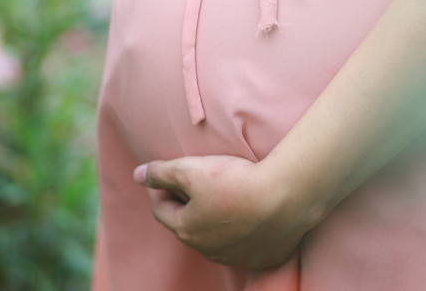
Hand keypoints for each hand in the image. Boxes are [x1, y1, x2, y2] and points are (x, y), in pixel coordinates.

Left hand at [133, 155, 321, 267]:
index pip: (162, 210)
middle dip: (186, 205)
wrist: (287, 197)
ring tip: (224, 196)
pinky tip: (251, 212)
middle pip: (189, 225)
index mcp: (187, 230)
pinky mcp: (263, 256)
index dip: (159, 189)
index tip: (164, 175)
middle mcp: (209, 250)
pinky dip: (243, 230)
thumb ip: (161, 172)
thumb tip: (138, 174)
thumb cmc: (235, 181)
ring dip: (215, 220)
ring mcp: (237, 256)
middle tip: (193, 182)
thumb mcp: (191, 169)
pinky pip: (246, 244)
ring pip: (217, 237)